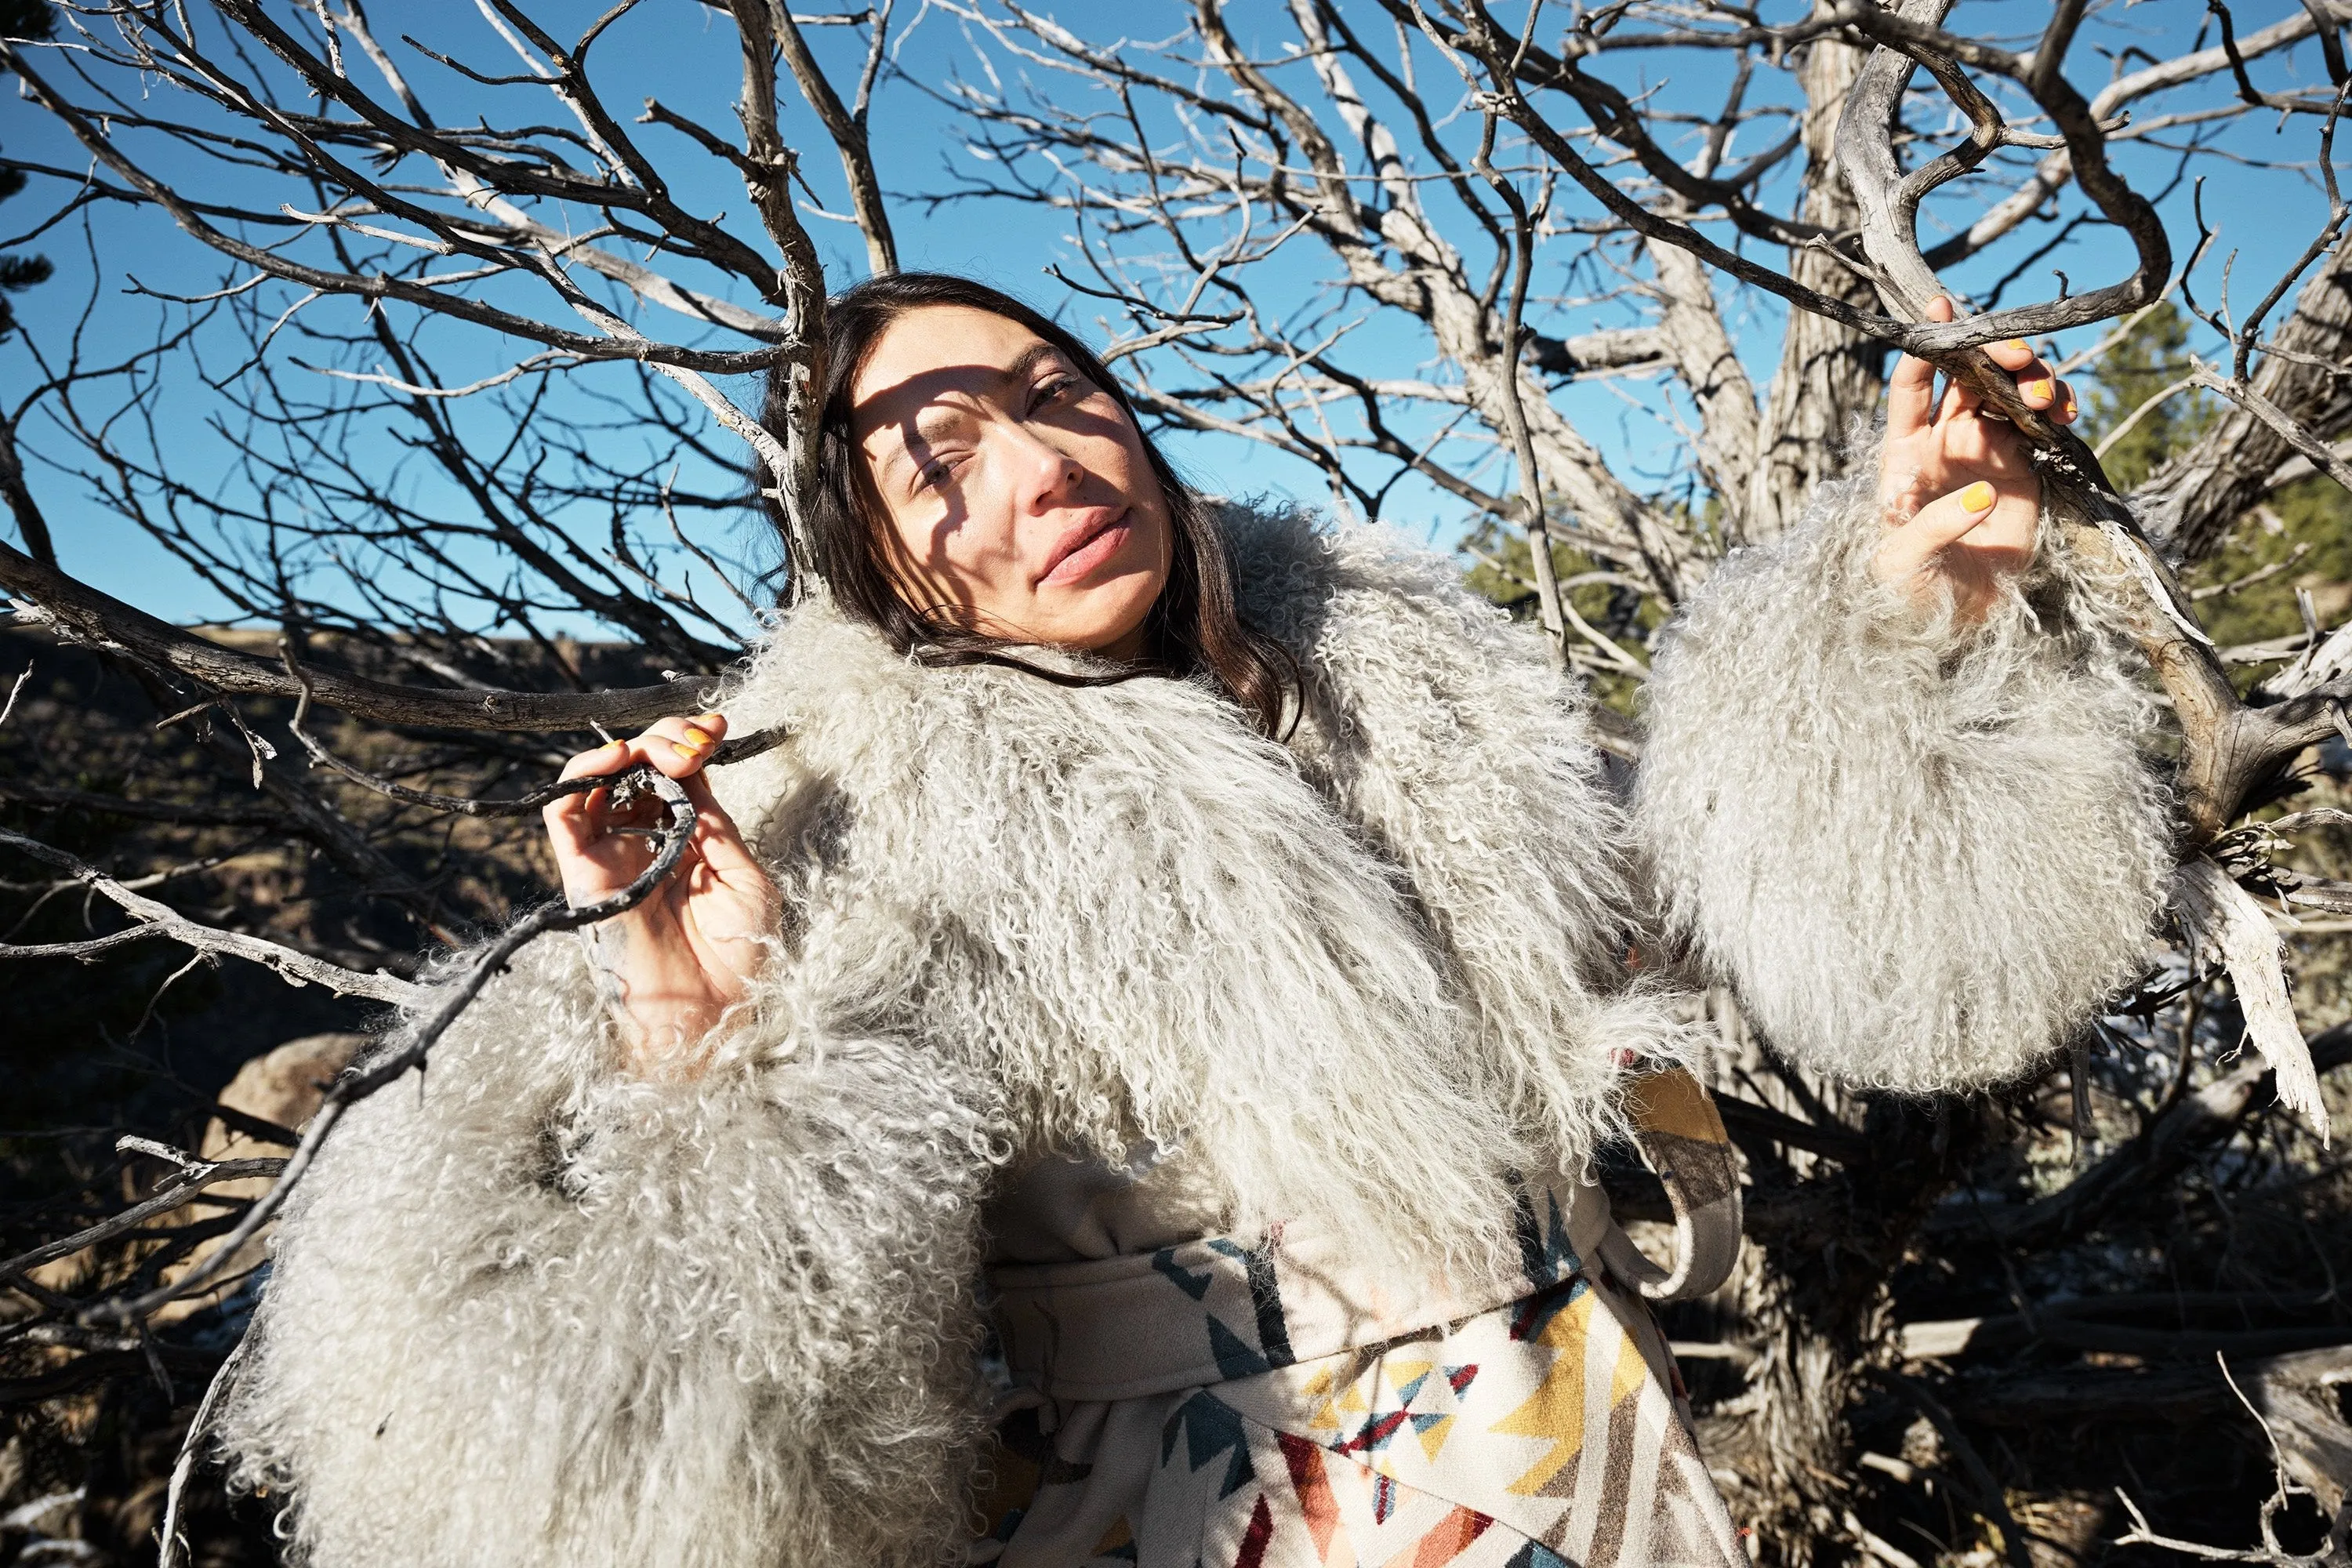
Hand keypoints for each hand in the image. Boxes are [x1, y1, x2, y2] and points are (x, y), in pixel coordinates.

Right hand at [542, 712, 778, 1070]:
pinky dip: (583, 775)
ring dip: (631, 747)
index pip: (678, 777)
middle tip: (695, 739)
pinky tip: (619, 760)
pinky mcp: (583, 871)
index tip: (717, 725)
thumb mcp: (745, 879)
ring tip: (666, 750)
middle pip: (639, 768)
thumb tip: (695, 775)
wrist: (711, 1017)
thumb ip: (715, 826)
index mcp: (687, 843)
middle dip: (666, 736)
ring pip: (599, 779)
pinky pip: (564, 812)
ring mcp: (613, 855)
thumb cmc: (738, 960)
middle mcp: (646, 843)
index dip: (691, 742)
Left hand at [1871, 294, 2079, 622]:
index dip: (1924, 345)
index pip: (1910, 386)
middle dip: (1993, 354)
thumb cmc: (1907, 589)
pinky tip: (2062, 413)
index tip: (1940, 309)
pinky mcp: (2025, 469)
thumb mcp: (1902, 562)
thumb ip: (1933, 526)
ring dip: (2029, 380)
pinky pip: (2042, 424)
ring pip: (2009, 392)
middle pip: (1970, 375)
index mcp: (1904, 450)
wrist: (1948, 620)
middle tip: (2016, 359)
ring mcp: (1987, 451)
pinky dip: (2056, 408)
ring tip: (2041, 399)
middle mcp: (1946, 441)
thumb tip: (1981, 493)